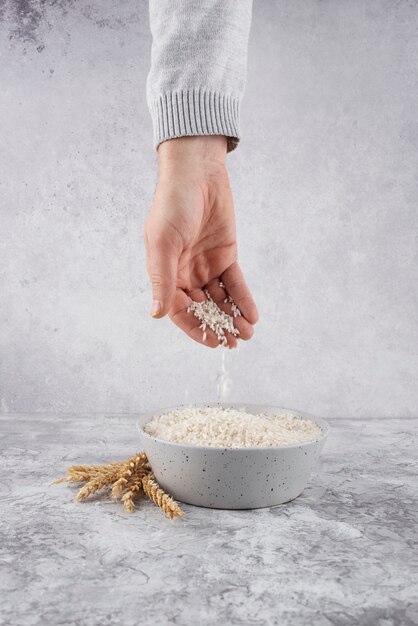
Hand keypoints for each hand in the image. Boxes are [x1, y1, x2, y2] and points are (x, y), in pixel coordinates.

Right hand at [144, 136, 257, 347]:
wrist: (197, 173)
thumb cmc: (172, 205)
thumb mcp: (164, 244)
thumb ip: (163, 280)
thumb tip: (157, 314)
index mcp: (165, 274)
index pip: (180, 311)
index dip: (196, 329)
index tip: (213, 342)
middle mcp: (185, 274)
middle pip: (203, 309)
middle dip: (218, 326)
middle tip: (235, 342)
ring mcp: (206, 266)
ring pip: (221, 299)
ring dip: (233, 316)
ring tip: (247, 333)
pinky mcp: (226, 256)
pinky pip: (235, 284)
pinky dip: (243, 299)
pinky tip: (252, 314)